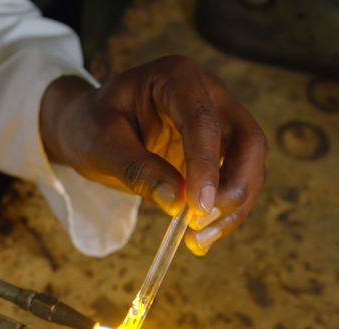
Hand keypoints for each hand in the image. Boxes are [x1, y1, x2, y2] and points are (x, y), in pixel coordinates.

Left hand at [39, 55, 266, 254]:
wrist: (88, 126)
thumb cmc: (91, 126)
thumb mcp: (101, 145)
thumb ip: (138, 170)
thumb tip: (176, 201)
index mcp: (176, 77)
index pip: (204, 120)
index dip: (207, 165)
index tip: (198, 206)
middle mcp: (210, 94)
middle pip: (247, 141)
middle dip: (233, 188)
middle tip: (200, 225)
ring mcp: (221, 121)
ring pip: (250, 165)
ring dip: (232, 207)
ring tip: (196, 240)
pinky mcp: (220, 150)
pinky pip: (237, 181)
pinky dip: (225, 213)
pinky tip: (199, 239)